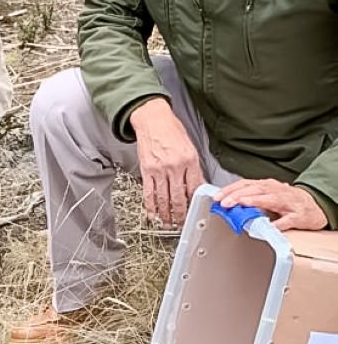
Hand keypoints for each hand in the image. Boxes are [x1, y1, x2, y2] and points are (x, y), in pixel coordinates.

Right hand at [130, 97, 204, 226]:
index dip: (195, 202)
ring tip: (169, 223)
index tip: (195, 210)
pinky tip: (152, 214)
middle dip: (181, 214)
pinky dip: (150, 206)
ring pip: (164, 198)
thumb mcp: (190, 146)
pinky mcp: (147, 170)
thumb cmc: (171, 130)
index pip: (195, 187)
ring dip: (166, 214)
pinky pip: (149, 192)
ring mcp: (159, 170)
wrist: (152, 119)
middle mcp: (175, 166)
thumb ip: (194, 167)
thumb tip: (197, 185)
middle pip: (179, 197)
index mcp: (189, 160)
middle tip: (182, 223)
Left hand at [217, 178, 327, 230]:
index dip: (230, 190)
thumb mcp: (266, 197)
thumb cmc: (286, 201)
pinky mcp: (298, 216)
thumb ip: (249, 200)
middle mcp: (276, 191)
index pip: (245, 184)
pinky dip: (279, 223)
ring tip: (243, 204)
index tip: (217, 197)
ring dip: (255, 201)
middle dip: (238, 195)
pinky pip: (288, 220)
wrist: (314, 206)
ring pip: (271, 199)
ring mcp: (288, 203)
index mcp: (266, 186)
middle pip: (255, 189)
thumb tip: (227, 205)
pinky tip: (269, 226)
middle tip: (224, 203)